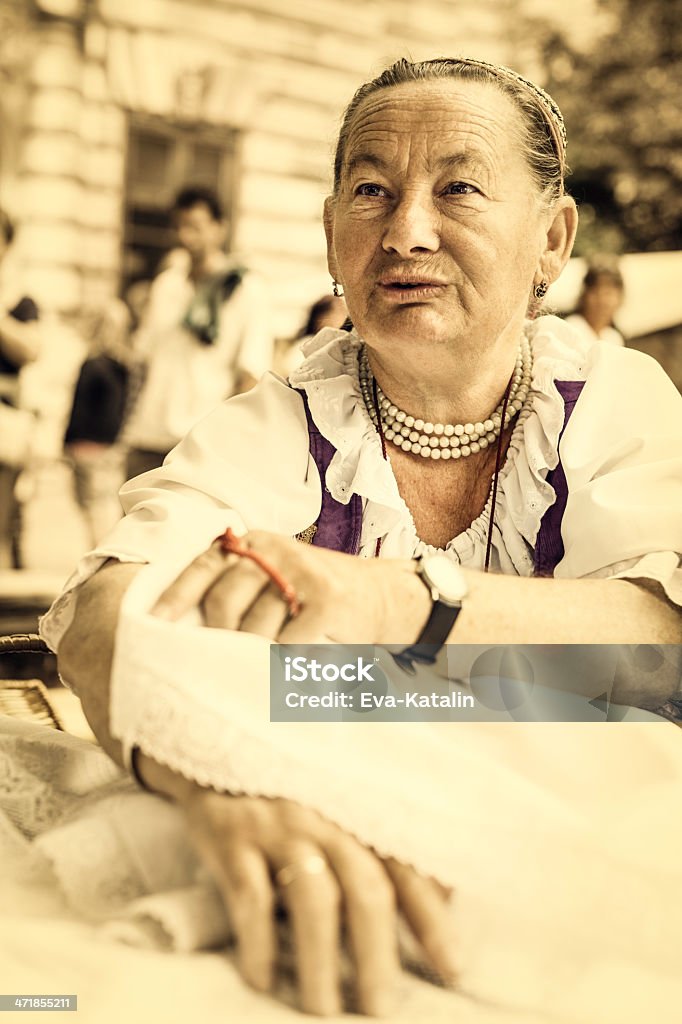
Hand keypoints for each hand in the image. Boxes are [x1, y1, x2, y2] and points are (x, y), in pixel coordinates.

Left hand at [151, 529, 429, 644]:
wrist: (385, 596)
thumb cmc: (315, 596)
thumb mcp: (275, 576)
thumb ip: (237, 589)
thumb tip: (182, 631)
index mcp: (255, 544)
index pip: (204, 567)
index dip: (175, 598)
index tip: (151, 627)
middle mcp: (276, 551)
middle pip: (223, 600)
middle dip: (218, 637)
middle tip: (222, 661)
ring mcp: (303, 574)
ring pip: (255, 628)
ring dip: (254, 656)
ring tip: (257, 669)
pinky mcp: (326, 601)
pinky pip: (288, 645)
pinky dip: (283, 666)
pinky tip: (287, 673)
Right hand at [173, 781, 457, 1015]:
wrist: (219, 754)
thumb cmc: (298, 793)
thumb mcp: (348, 809)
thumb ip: (391, 848)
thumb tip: (448, 897)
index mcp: (362, 814)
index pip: (409, 870)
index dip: (432, 922)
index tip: (451, 971)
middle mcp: (328, 819)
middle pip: (365, 890)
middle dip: (377, 956)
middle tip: (380, 1010)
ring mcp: (280, 827)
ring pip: (312, 898)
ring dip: (320, 960)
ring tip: (322, 1009)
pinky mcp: (233, 838)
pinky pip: (250, 896)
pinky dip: (257, 942)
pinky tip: (261, 980)